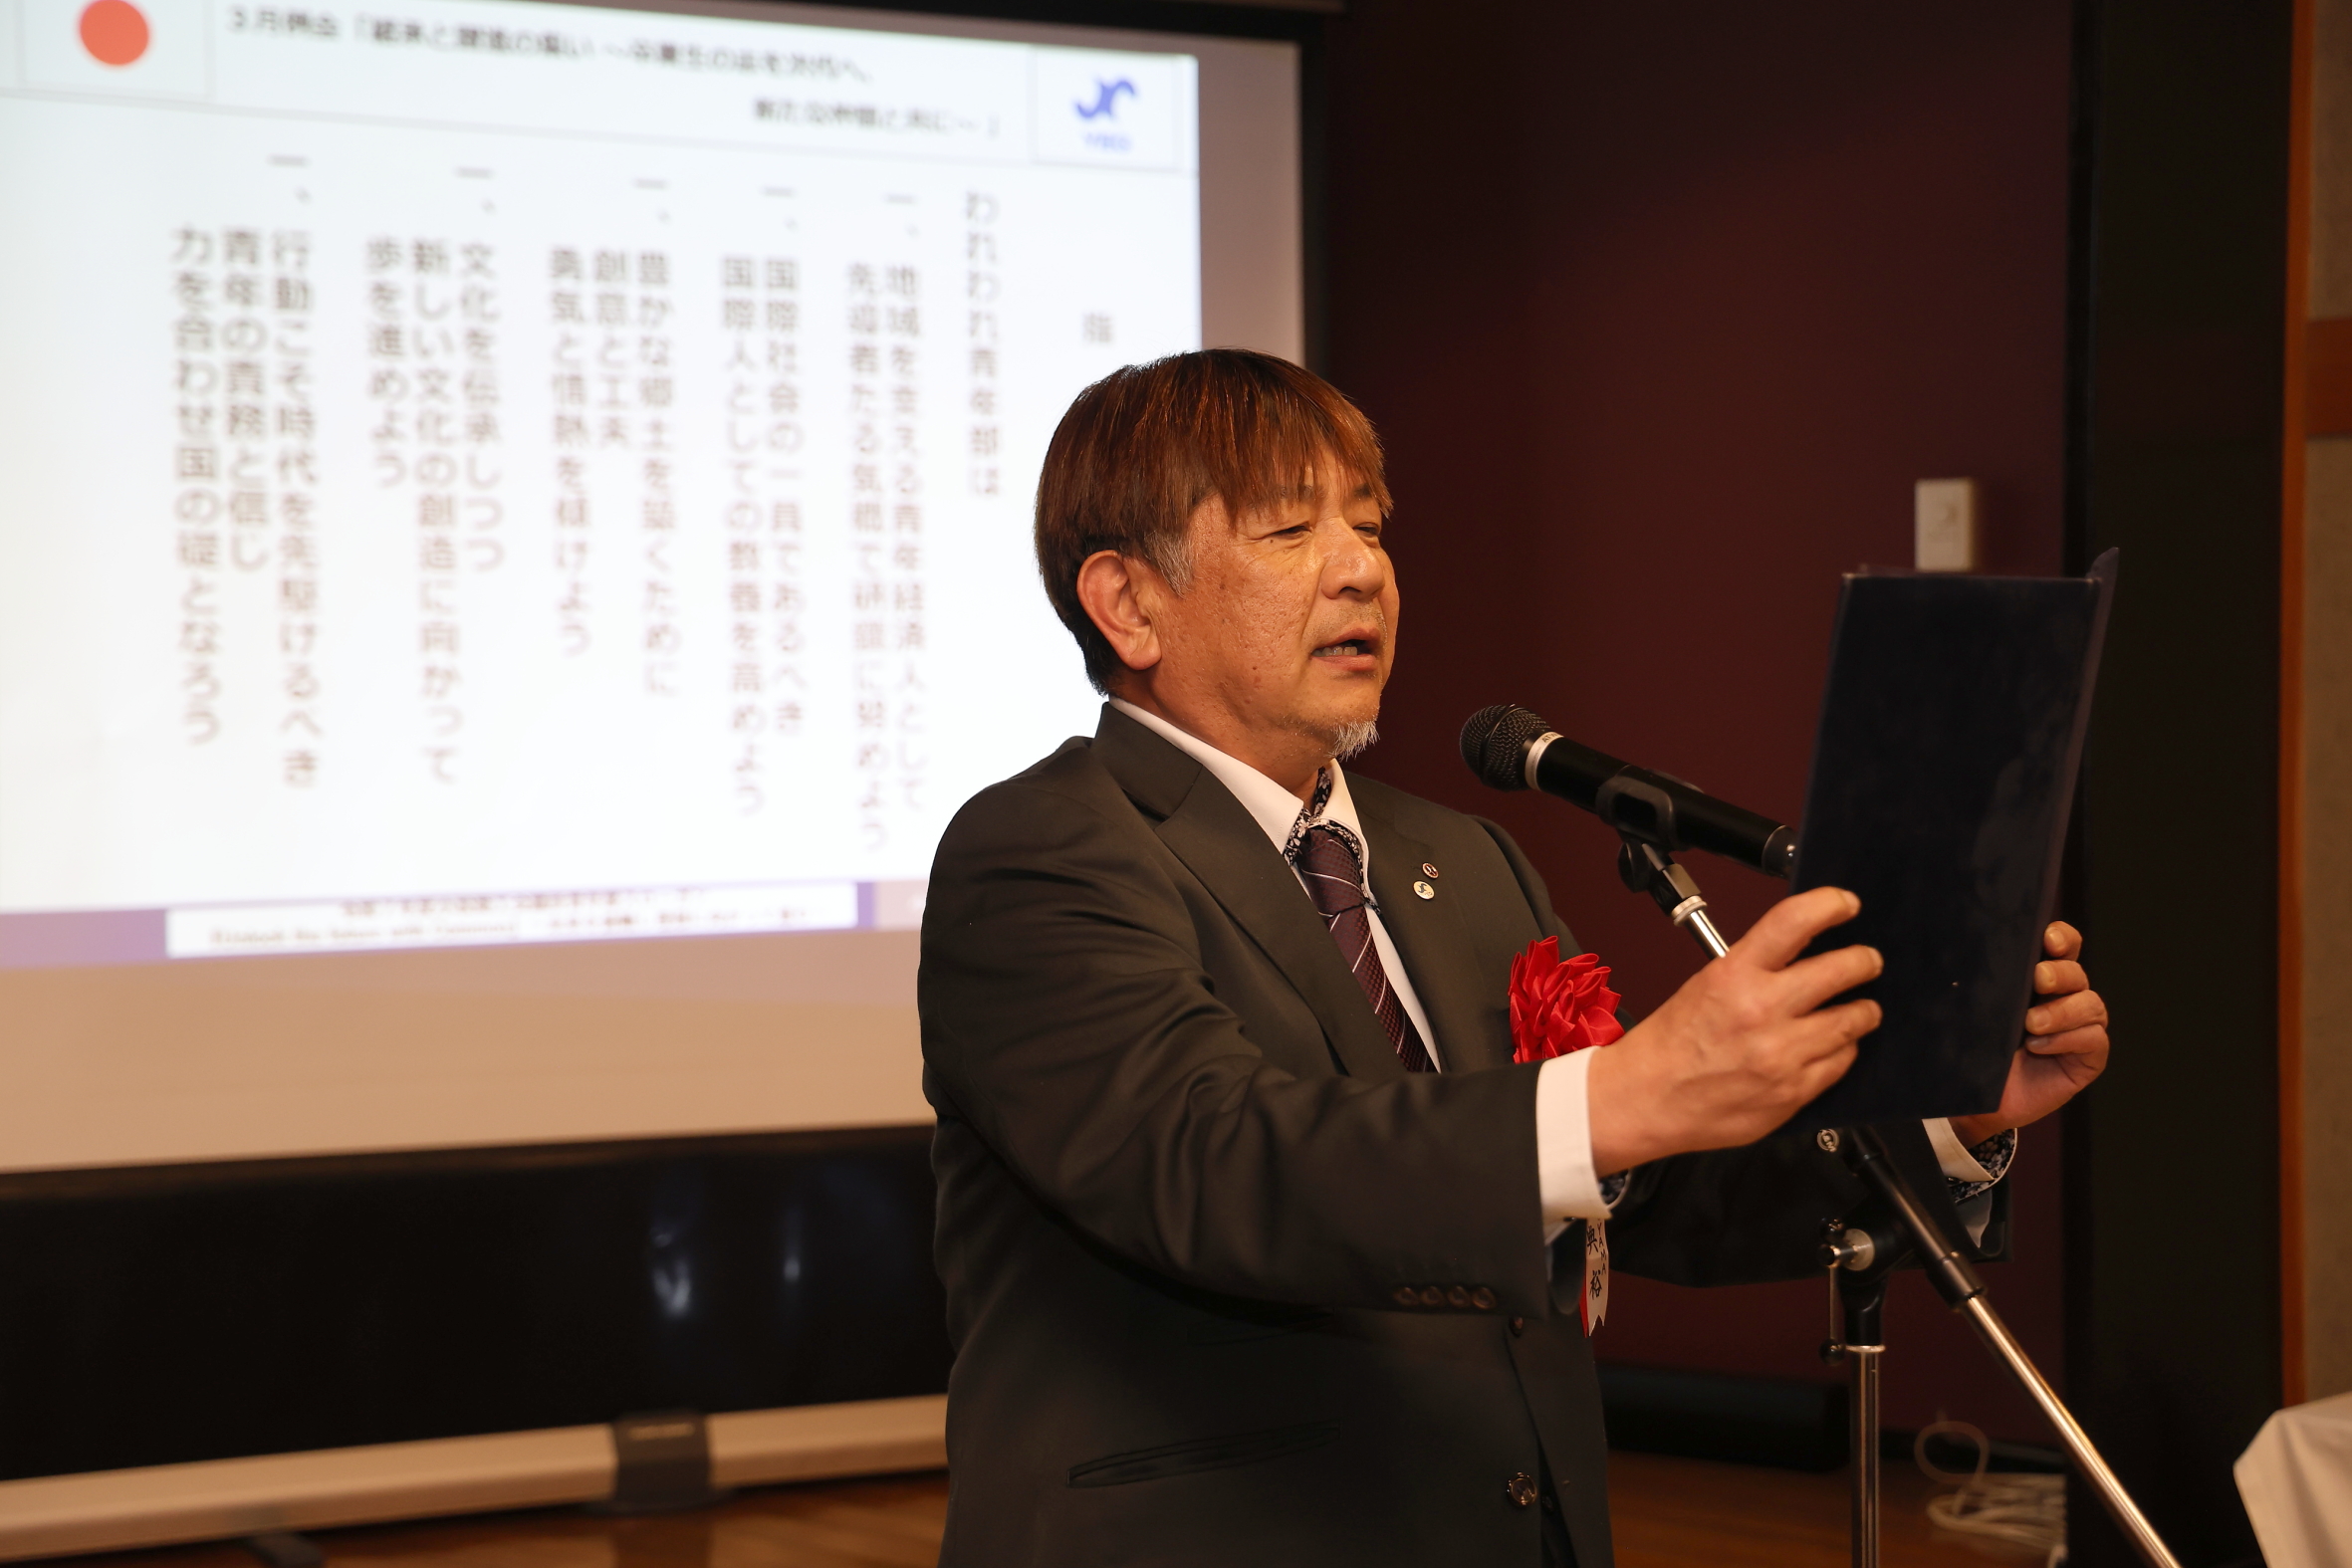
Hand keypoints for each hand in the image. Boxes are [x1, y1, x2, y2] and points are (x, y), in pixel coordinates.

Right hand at [1586, 887, 1879, 1174]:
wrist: (1648, 1100)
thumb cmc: (1670, 1045)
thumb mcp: (1705, 985)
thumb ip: (1755, 968)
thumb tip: (1803, 952)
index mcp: (1734, 976)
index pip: (1795, 921)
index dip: (1830, 904)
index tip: (1845, 904)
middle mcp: (1762, 1011)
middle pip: (1842, 970)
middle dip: (1864, 961)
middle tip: (1868, 961)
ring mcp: (1782, 1054)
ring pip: (1853, 1020)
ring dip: (1862, 1010)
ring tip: (1860, 1008)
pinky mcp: (1794, 1092)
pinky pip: (1841, 1062)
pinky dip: (1843, 1049)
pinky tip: (1832, 1045)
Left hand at [1948, 922, 2109, 1147]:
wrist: (1976, 1101)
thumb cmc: (1972, 1051)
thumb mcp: (1972, 1013)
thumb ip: (1981, 987)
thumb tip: (1970, 959)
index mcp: (2036, 979)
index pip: (2063, 947)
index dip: (2062, 938)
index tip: (2048, 939)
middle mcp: (2062, 998)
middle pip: (2075, 973)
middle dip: (2060, 973)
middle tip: (2038, 980)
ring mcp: (2079, 1028)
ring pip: (2090, 1004)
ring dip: (2062, 1012)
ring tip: (2032, 1024)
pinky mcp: (2088, 1057)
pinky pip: (2094, 1039)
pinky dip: (2069, 1039)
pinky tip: (2040, 1046)